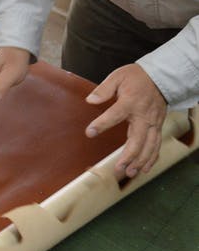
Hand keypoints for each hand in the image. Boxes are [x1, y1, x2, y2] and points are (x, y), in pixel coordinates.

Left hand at [85, 64, 166, 178]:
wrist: (161, 77)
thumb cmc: (137, 77)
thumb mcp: (118, 77)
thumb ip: (104, 89)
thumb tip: (90, 100)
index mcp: (130, 102)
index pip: (114, 115)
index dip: (101, 124)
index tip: (89, 132)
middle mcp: (144, 115)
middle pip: (137, 139)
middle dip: (128, 156)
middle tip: (118, 168)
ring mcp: (153, 123)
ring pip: (149, 146)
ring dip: (140, 161)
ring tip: (130, 173)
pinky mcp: (158, 126)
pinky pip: (157, 145)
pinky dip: (151, 158)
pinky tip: (144, 169)